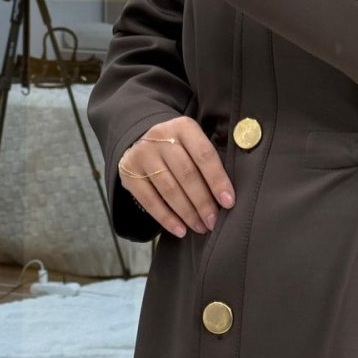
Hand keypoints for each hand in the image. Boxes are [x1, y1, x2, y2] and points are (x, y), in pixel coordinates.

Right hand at [118, 116, 235, 237]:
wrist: (141, 140)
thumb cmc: (179, 147)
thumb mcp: (193, 142)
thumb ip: (209, 161)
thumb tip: (227, 196)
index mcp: (183, 127)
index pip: (204, 155)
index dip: (218, 180)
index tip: (228, 202)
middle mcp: (161, 137)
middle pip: (186, 174)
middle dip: (203, 202)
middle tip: (213, 221)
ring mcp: (143, 155)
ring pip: (169, 189)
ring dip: (187, 213)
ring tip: (200, 227)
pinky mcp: (129, 173)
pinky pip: (149, 201)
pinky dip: (166, 218)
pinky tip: (180, 230)